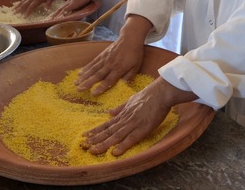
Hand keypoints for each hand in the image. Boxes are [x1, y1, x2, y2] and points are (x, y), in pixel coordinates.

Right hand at [14, 0, 58, 15]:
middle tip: (13, 13)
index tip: (24, 17)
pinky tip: (18, 5)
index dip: (28, 11)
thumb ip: (48, 4)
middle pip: (25, 4)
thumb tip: (47, 10)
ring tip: (12, 10)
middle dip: (19, 9)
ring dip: (18, 6)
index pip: (32, 6)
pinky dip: (20, 2)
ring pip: (23, 1)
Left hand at [50, 0, 91, 17]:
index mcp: (70, 1)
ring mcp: (69, 3)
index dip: (58, 12)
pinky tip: (57, 18)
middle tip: (49, 18)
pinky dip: (60, 14)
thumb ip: (80, 6)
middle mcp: (68, 2)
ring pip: (60, 10)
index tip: (54, 15)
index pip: (62, 8)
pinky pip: (64, 10)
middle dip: (54, 14)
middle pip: (59, 9)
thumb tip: (80, 11)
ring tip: (50, 19)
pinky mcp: (72, 5)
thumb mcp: (82, 1)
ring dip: (55, 15)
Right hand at [74, 28, 145, 95]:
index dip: (101, 87)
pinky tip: (80, 72)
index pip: (108, 80)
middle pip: (97, 75)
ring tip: (76, 83)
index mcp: (119, 69)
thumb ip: (129, 76)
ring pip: (92, 69)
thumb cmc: (135, 53)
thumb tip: (123, 86)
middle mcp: (110, 64)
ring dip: (84, 76)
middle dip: (87, 83)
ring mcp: (104, 59)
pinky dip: (86, 68)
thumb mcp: (136, 66)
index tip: (93, 94)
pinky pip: (93, 62)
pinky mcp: (102, 54)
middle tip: (79, 89)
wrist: (130, 38)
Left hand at [81, 78, 196, 155]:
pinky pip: (131, 139)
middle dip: (96, 139)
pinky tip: (114, 152)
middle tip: (84, 146)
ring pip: (116, 136)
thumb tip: (109, 112)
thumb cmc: (149, 95)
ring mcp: (133, 124)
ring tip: (93, 150)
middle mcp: (125, 119)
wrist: (161, 92)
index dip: (96, 130)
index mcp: (123, 113)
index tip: (86, 136)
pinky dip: (122, 146)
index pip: (107, 124)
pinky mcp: (143, 128)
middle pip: (108, 131)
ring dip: (104, 144)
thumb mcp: (131, 100)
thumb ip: (120, 108)